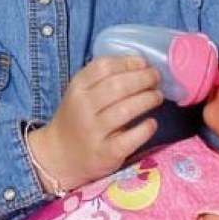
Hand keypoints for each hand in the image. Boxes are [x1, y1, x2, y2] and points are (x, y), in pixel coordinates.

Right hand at [28, 56, 161, 190]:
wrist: (61, 156)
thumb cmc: (77, 119)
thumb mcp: (80, 94)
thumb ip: (103, 79)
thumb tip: (141, 65)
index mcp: (77, 88)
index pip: (103, 67)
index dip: (128, 63)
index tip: (144, 64)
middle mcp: (83, 108)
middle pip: (118, 86)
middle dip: (143, 79)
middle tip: (157, 78)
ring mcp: (94, 132)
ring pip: (126, 110)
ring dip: (147, 99)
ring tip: (157, 97)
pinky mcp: (106, 153)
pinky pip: (131, 138)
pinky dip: (145, 128)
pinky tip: (152, 123)